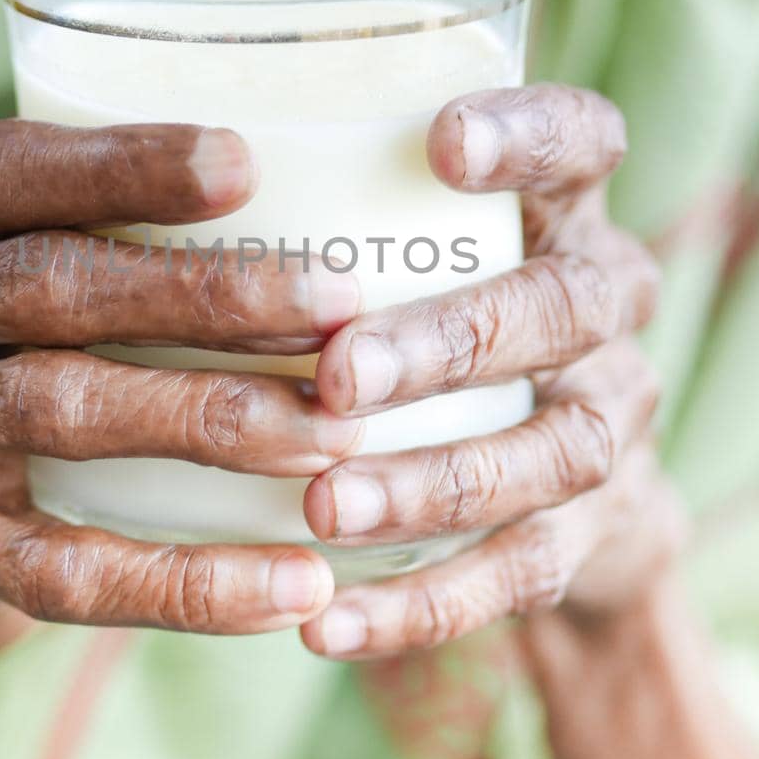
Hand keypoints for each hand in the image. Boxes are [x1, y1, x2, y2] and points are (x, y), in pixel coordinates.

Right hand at [0, 119, 363, 686]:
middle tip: (337, 305)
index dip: (124, 166)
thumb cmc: (5, 341)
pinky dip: (187, 583)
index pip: (10, 167)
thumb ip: (114, 214)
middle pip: (52, 286)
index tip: (245, 164)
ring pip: (60, 411)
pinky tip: (294, 585)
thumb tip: (329, 192)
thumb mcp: (14, 247)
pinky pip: (64, 569)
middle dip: (205, 294)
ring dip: (208, 419)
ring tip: (331, 435)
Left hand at [299, 85, 686, 660]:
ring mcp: (611, 420)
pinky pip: (524, 572)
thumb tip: (147, 164)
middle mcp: (607, 305)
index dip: (528, 134)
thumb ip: (330, 201)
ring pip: (552, 452)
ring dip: (434, 481)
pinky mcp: (596, 531)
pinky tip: (330, 624)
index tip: (441, 141)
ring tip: (324, 508)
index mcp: (566, 210)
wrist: (550, 468)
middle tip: (340, 376)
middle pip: (562, 309)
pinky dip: (427, 602)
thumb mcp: (410, 236)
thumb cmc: (428, 309)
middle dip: (450, 341)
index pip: (581, 141)